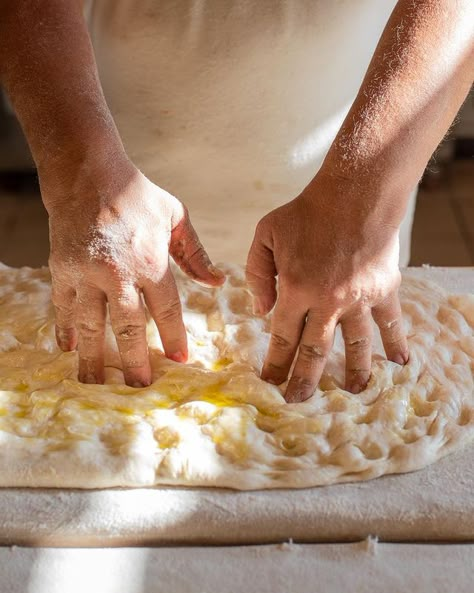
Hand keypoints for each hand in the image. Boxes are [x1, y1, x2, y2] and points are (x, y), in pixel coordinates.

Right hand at [44, 156, 223, 386]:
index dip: (174, 339)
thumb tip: (218, 282)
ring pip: (91, 325)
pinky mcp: (63, 270)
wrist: (87, 173)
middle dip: (134, 361)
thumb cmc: (137, 195)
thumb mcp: (175, 217)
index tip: (180, 361)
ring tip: (95, 383)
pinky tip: (67, 348)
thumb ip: (196, 254)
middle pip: (128, 327)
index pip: (166, 312)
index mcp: (151, 262)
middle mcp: (118, 274)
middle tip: (140, 387)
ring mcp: (87, 274)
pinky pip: (64, 307)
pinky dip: (65, 329)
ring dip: (94, 357)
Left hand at [246, 171, 408, 401]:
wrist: (355, 193)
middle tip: (298, 402)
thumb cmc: (306, 212)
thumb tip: (260, 311)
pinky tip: (400, 363)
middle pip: (314, 352)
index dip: (274, 363)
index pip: (281, 338)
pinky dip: (397, 343)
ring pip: (355, 347)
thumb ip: (257, 274)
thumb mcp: (266, 235)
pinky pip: (391, 323)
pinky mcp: (383, 291)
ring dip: (353, 373)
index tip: (269, 383)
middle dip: (304, 380)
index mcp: (295, 290)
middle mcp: (327, 302)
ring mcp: (358, 300)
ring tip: (353, 394)